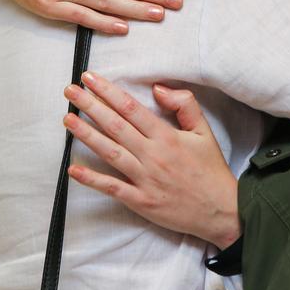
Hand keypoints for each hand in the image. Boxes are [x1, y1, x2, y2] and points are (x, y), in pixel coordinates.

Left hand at [62, 71, 241, 249]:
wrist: (222, 211)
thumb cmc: (210, 169)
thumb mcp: (204, 131)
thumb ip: (185, 105)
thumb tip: (157, 88)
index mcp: (166, 136)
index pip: (131, 108)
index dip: (108, 91)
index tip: (90, 78)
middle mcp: (153, 155)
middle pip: (115, 126)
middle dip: (90, 106)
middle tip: (69, 91)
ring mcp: (145, 179)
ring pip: (110, 152)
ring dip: (86, 135)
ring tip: (67, 119)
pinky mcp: (141, 201)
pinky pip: (112, 188)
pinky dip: (92, 179)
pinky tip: (73, 169)